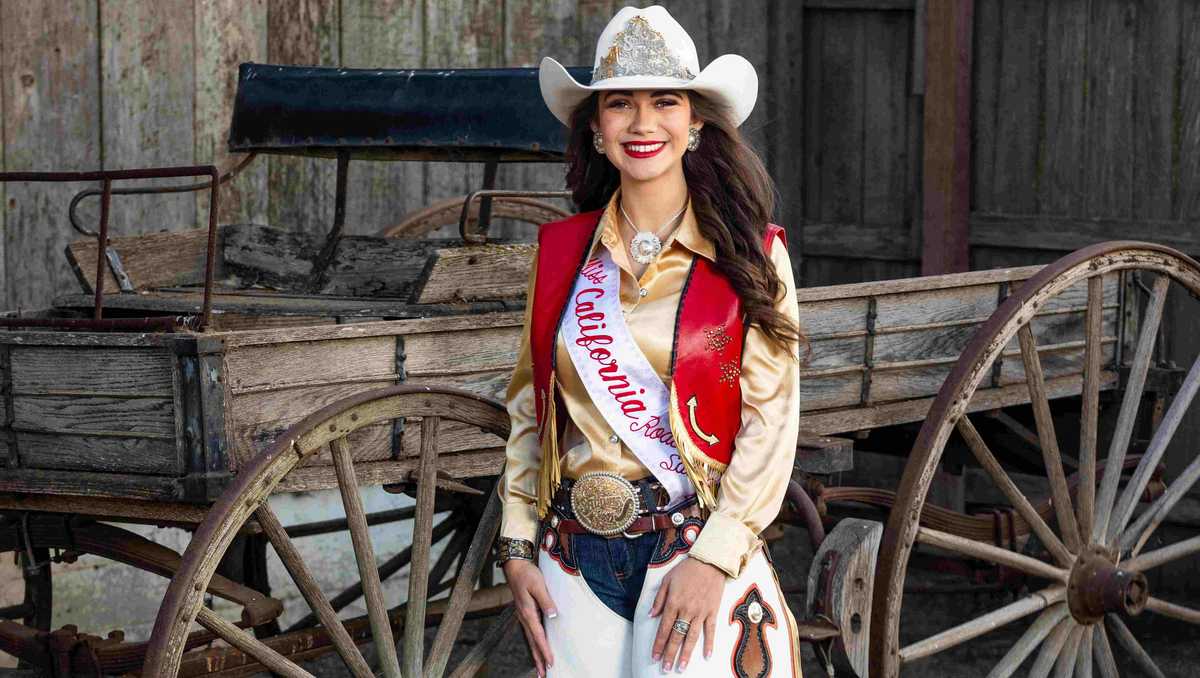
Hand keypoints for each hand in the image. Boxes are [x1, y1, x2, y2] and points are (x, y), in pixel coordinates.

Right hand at [503, 559, 556, 676]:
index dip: (545, 650)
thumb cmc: (527, 574)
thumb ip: (546, 600)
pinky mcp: (525, 612)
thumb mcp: (538, 585)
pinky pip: (530, 632)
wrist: (515, 566)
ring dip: (535, 654)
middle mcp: (524, 617)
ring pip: (530, 639)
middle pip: (532, 642)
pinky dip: (534, 643)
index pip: (538, 636)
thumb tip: (553, 615)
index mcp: (527, 612)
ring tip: (540, 667)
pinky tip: (536, 647)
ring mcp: (523, 615)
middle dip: (538, 659)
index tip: (551, 663)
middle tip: (543, 674)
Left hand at [649, 556, 725, 672]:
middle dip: (670, 654)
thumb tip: (650, 615)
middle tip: (665, 668)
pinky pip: (710, 630)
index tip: (654, 657)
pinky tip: (707, 656)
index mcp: (673, 603)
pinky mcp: (712, 611)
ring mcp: (700, 612)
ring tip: (681, 667)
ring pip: (692, 637)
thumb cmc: (686, 570)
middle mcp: (686, 610)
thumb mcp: (667, 580)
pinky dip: (709, 644)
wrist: (709, 562)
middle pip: (676, 636)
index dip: (658, 644)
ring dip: (686, 654)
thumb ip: (659, 599)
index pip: (664, 628)